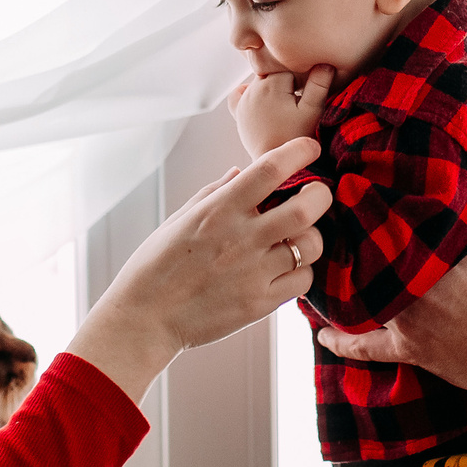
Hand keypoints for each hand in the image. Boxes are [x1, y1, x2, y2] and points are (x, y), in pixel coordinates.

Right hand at [67, 137, 334, 400]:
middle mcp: (241, 238)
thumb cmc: (156, 267)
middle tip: (318, 194)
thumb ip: (214, 193)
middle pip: (306, 207)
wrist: (144, 319)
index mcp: (219, 210)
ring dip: (312, 237)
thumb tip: (240, 172)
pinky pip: (303, 281)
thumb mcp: (179, 219)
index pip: (270, 169)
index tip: (310, 148)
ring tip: (299, 237)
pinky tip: (287, 268)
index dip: (299, 152)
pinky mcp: (260, 303)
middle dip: (321, 194)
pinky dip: (302, 271)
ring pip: (311, 245)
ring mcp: (253, 272)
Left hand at [228, 64, 336, 154]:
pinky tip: (260, 100)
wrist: (277, 160)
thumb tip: (325, 62)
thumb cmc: (298, 137)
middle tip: (295, 104)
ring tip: (283, 107)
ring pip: (260, 81)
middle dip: (286, 84)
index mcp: (273, 82)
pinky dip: (247, 92)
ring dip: (271, 88)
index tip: (305, 96)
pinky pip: (238, 93)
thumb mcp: (313, 110)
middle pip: (274, 72)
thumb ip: (319, 84)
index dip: (302, 79)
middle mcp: (254, 87)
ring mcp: (244, 99)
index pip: (290, 67)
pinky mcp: (238, 112)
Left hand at [312, 193, 466, 398]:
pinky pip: (366, 348)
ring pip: (360, 297)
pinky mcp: (409, 350)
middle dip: (354, 238)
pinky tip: (321, 334)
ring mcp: (406, 321)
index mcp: (435, 256)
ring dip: (343, 281)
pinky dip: (342, 342)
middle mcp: (412, 288)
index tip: (355, 186)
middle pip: (370, 258)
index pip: (394, 226)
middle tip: (331, 217)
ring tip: (323, 261)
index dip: (374, 206)